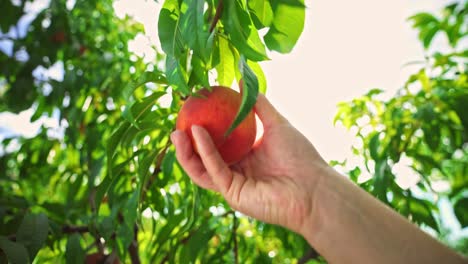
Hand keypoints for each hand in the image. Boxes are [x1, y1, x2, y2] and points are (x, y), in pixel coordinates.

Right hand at [171, 94, 327, 232]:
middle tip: (176, 123)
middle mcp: (236, 170)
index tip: (191, 110)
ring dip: (187, 151)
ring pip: (201, 168)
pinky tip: (197, 133)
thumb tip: (241, 79)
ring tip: (176, 132)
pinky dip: (204, 152)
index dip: (201, 129)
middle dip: (186, 143)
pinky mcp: (232, 194)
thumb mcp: (276, 122)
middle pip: (203, 157)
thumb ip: (257, 104)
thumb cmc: (300, 156)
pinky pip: (213, 171)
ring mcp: (232, 184)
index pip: (216, 143)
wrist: (314, 186)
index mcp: (245, 155)